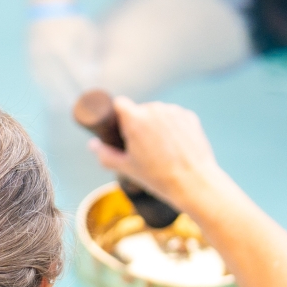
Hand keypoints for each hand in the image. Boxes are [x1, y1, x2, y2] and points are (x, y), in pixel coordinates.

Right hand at [27, 14, 100, 110]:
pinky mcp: (29, 56)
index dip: (84, 86)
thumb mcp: (85, 34)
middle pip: (59, 81)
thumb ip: (89, 56)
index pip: (75, 72)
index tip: (92, 98)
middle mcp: (47, 51)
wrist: (46, 6)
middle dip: (69, 96)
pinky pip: (37, 76)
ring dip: (54, 96)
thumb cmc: (72, 21)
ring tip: (62, 109)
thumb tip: (92, 78)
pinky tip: (50, 97)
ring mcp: (35, 54)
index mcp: (63, 45)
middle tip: (79, 110)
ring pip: (45, 81)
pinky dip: (44, 87)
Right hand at [91, 96, 222, 213]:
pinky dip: (172, 128)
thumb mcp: (127, 168)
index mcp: (135, 120)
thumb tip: (92, 145)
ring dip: (155, 125)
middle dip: (137, 124)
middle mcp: (154, 109)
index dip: (117, 115)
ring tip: (160, 150)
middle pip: (139, 110)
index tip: (118, 126)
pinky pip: (174, 117)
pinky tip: (175, 146)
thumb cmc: (159, 178)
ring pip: (157, 114)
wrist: (194, 183)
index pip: (119, 104)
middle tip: (141, 147)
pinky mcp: (189, 116)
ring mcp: (174, 112)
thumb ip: (105, 154)